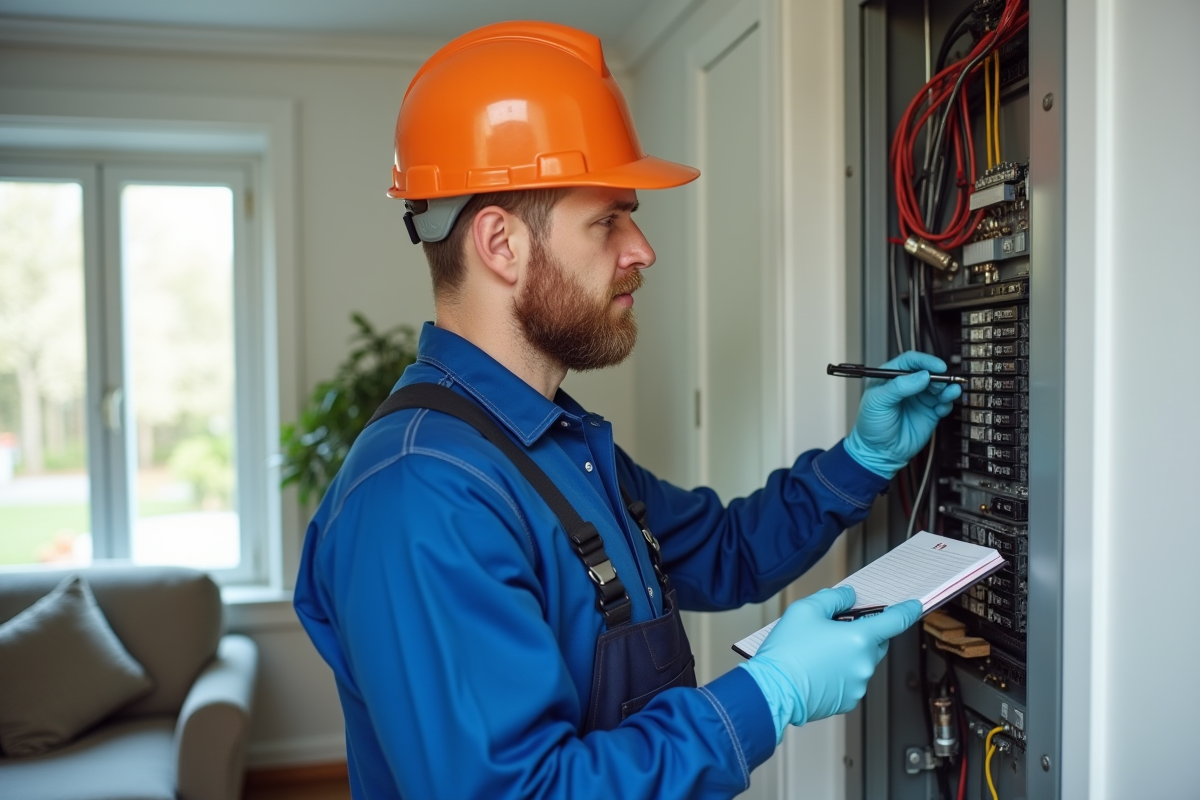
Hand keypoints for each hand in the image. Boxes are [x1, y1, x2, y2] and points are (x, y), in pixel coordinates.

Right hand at [738, 587, 920, 742]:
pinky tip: (817, 669)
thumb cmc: (787, 652)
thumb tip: (848, 597)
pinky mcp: (846, 701)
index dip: (907, 611)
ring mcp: (857, 685)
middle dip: (862, 633)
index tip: (913, 606)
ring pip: (861, 663)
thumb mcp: (805, 610)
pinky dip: (840, 674)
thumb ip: (833, 598)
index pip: (895, 621)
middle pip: (876, 642)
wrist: (772, 691)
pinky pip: (850, 681)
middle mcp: (864, 664)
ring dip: (848, 655)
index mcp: (860, 638)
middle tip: (835, 628)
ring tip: (818, 652)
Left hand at [844, 351, 961, 478]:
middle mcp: (907, 386)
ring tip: (950, 392)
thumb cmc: (871, 426)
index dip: (924, 361)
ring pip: (939, 387)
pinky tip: (942, 408)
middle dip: (938, 375)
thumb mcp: (878, 402)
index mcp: (890, 377)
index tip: (937, 366)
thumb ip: (899, 387)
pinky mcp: (930, 413)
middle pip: (928, 372)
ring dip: (947, 388)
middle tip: (942, 382)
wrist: (878, 453)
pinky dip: (947, 403)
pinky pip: (944, 404)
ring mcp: (920, 399)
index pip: (910, 361)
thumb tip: (922, 376)